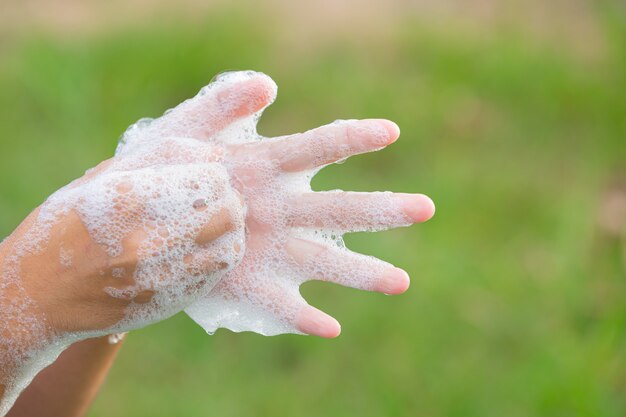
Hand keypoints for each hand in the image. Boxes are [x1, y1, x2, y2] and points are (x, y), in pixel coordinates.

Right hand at [0, 93, 255, 411]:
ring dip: (230, 229)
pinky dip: (218, 255)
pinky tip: (202, 248)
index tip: (206, 177)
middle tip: (216, 199)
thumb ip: (160, 159)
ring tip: (212, 224)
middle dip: (229, 200)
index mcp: (131, 198)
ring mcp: (160, 276)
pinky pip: (216, 274)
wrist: (41, 295)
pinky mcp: (168, 302)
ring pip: (230, 245)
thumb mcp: (103, 178)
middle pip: (229, 211)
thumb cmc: (69, 224)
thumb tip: (216, 155)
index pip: (212, 180)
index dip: (215, 175)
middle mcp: (148, 240)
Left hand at [115, 71, 435, 337]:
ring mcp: (270, 251)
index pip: (320, 148)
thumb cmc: (160, 174)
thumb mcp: (185, 133)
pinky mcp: (251, 286)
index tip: (390, 132)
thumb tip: (267, 84)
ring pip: (326, 261)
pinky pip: (284, 304)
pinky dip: (306, 318)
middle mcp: (280, 211)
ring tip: (401, 282)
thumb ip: (222, 108)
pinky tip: (331, 328)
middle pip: (340, 209)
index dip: (354, 138)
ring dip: (364, 272)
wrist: (131, 228)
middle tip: (426, 209)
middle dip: (384, 210)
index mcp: (268, 169)